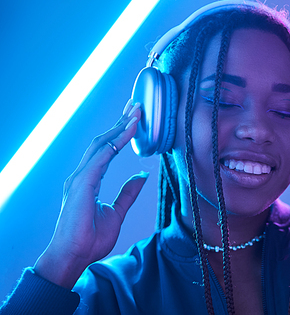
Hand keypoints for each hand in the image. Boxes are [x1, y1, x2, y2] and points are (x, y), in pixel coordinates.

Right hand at [34, 100, 147, 288]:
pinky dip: (116, 142)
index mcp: (90, 179)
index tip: (134, 118)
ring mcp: (80, 178)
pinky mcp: (82, 184)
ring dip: (120, 126)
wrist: (74, 256)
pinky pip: (102, 157)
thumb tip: (142, 175)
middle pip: (103, 141)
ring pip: (102, 144)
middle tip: (136, 105)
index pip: (106, 149)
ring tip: (136, 112)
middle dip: (120, 122)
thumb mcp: (117, 212)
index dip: (120, 132)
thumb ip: (128, 192)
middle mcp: (83, 174)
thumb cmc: (90, 238)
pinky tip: (129, 131)